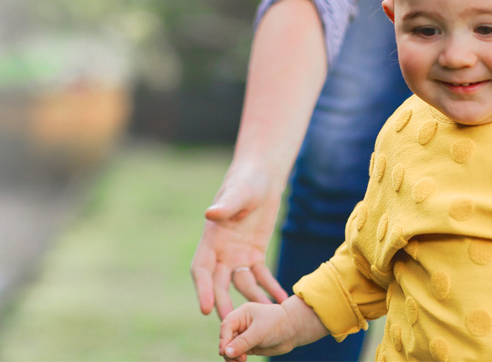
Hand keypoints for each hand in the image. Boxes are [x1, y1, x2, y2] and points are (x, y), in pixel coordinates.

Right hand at [191, 167, 287, 318]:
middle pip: (219, 283)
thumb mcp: (238, 193)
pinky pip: (261, 275)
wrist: (262, 179)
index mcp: (211, 239)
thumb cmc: (245, 182)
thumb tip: (211, 213)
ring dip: (252, 297)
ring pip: (242, 283)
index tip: (205, 307)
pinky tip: (280, 297)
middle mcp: (221, 252)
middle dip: (223, 302)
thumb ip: (226, 205)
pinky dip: (269, 286)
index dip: (202, 289)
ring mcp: (237, 255)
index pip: (202, 269)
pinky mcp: (254, 254)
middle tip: (229, 322)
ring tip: (265, 311)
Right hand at [219, 296, 328, 360]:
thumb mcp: (259, 331)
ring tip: (241, 360)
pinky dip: (236, 359)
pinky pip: (236, 354)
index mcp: (241, 314)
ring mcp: (243, 336)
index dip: (224, 339)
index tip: (225, 351)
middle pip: (225, 339)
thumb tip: (225, 352)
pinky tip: (242, 361)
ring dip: (232, 356)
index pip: (226, 326)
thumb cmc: (277, 324)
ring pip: (229, 348)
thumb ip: (243, 342)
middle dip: (228, 350)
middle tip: (238, 358)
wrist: (293, 330)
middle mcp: (240, 324)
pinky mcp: (248, 346)